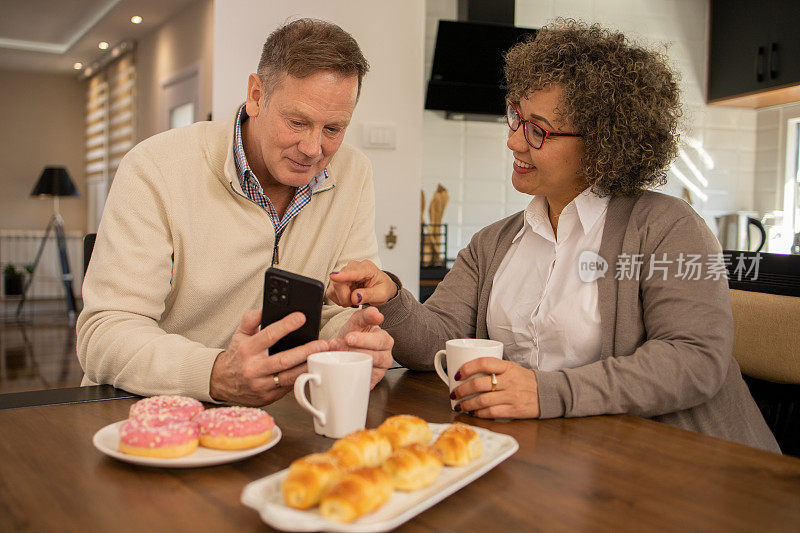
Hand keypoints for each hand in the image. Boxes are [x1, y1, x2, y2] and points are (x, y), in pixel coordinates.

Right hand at [209, 309, 328, 405]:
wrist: (222, 383)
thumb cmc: (237, 355)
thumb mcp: (239, 334)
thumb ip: (250, 320)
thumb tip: (264, 309)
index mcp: (247, 350)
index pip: (268, 335)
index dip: (286, 326)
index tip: (301, 317)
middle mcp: (254, 368)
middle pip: (283, 360)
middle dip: (305, 351)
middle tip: (322, 343)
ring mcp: (261, 385)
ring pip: (289, 377)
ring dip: (308, 367)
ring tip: (324, 357)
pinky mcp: (269, 396)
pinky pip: (290, 387)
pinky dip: (303, 378)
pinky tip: (316, 369)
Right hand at [327, 260, 397, 306]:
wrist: (380, 286)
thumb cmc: (382, 288)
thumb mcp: (381, 294)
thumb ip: (369, 295)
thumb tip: (354, 297)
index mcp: (367, 268)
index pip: (353, 271)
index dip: (342, 275)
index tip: (333, 277)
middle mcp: (354, 267)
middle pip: (339, 281)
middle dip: (345, 297)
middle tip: (356, 303)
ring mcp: (344, 272)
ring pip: (334, 288)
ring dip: (342, 299)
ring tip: (355, 300)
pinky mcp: (338, 280)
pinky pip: (331, 292)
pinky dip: (339, 299)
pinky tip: (349, 298)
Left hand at [329, 306, 393, 387]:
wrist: (345, 347)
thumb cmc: (354, 334)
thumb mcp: (358, 320)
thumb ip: (367, 315)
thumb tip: (377, 314)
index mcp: (385, 340)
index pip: (379, 341)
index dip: (363, 340)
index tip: (348, 337)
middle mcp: (385, 357)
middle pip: (373, 357)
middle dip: (353, 351)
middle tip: (337, 345)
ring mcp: (379, 371)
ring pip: (367, 369)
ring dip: (349, 362)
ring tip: (335, 355)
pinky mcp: (371, 382)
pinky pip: (362, 381)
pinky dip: (350, 376)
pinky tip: (341, 370)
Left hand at [451, 358, 539, 418]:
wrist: (547, 393)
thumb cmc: (525, 380)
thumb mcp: (512, 367)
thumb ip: (494, 368)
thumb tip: (468, 371)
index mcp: (507, 367)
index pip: (483, 363)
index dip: (467, 368)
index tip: (457, 374)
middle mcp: (509, 380)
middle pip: (478, 384)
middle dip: (461, 390)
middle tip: (454, 394)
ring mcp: (511, 396)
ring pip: (482, 400)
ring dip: (467, 404)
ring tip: (460, 406)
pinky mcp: (513, 410)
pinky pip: (491, 412)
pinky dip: (479, 413)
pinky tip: (474, 412)